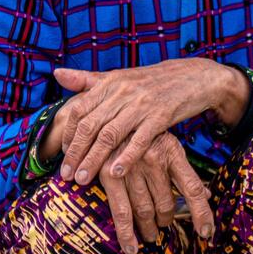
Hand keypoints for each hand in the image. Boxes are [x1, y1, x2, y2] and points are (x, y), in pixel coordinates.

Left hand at [46, 60, 246, 184]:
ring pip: (110, 135)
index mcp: (109, 83)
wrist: (194, 77)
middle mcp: (122, 92)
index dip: (68, 134)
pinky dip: (126, 157)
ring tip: (83, 179)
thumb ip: (87, 79)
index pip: (79, 111)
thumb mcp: (120, 76)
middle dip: (76, 153)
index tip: (63, 155)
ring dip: (94, 160)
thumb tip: (57, 74)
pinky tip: (115, 172)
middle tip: (66, 175)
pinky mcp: (161, 116)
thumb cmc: (153, 81)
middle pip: (90, 126)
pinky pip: (140, 140)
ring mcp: (141, 104)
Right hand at [100, 131, 215, 253]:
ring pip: (146, 210)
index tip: (206, 233)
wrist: (107, 114)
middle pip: (167, 203)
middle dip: (166, 219)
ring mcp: (132, 168)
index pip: (193, 188)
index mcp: (172, 151)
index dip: (202, 213)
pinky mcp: (110, 175)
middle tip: (163, 224)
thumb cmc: (140, 134)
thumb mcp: (166, 145)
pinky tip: (132, 247)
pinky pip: (122, 212)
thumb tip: (207, 195)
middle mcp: (154, 159)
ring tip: (150, 234)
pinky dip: (127, 234)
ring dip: (149, 228)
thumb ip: (184, 172)